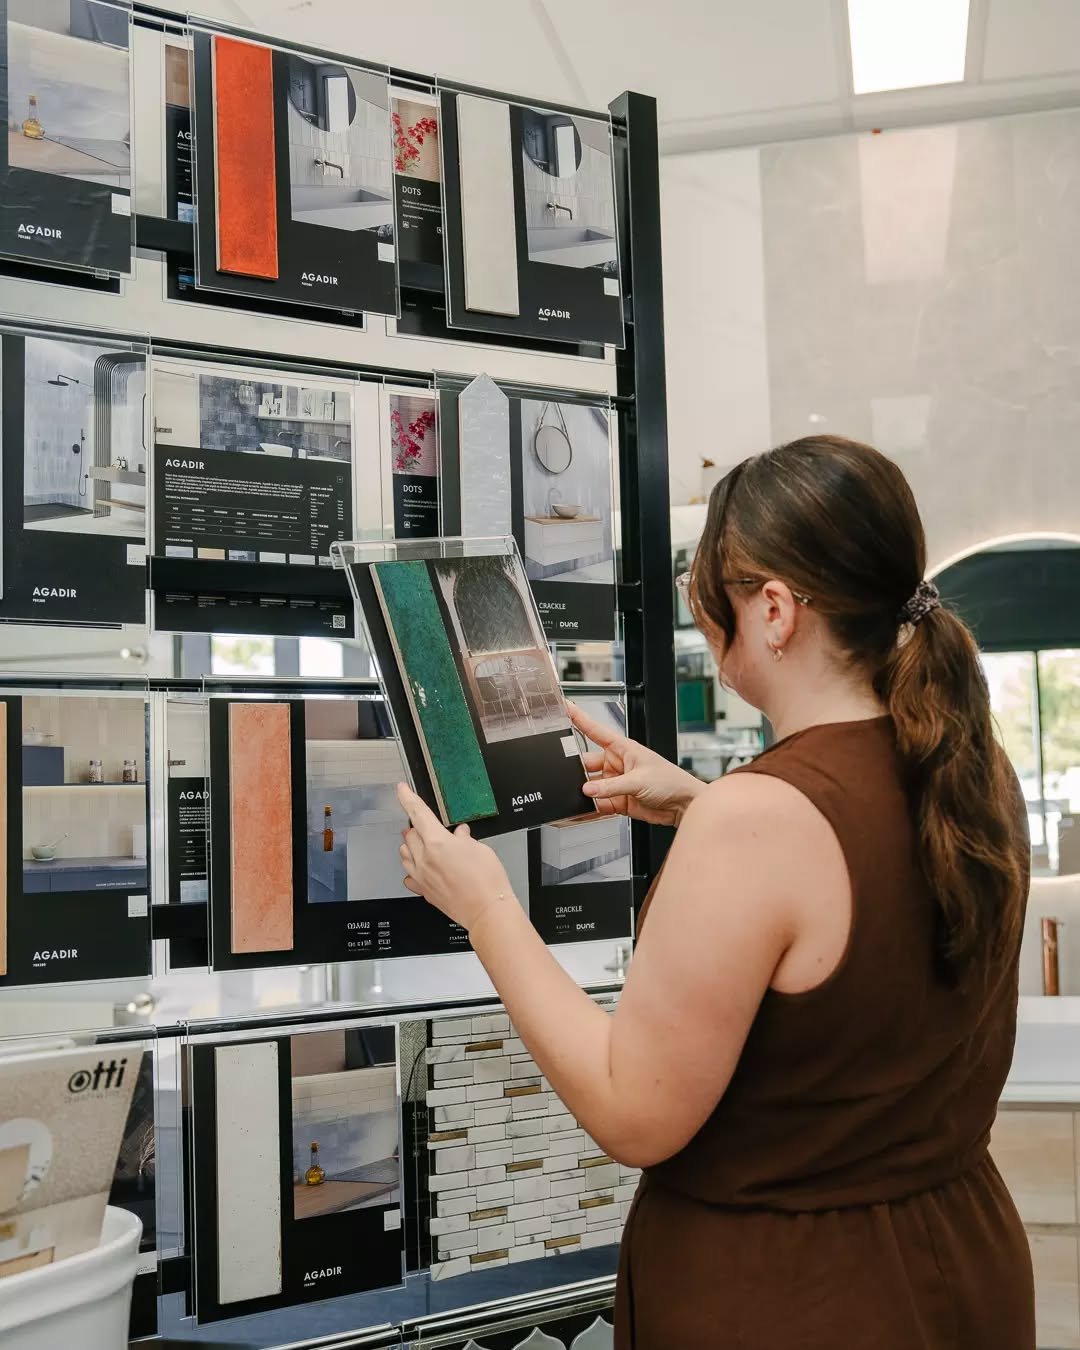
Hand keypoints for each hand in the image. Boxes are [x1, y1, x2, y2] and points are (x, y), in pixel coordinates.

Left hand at [397, 783, 514, 932]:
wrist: (487, 911)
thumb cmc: (487, 881)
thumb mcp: (480, 849)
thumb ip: (464, 839)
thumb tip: (460, 834)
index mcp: (437, 842)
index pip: (418, 813)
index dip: (407, 798)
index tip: (401, 790)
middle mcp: (424, 858)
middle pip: (410, 834)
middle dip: (417, 826)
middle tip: (429, 827)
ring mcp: (422, 876)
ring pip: (405, 854)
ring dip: (411, 846)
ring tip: (425, 845)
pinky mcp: (424, 891)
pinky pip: (409, 876)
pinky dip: (413, 869)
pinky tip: (423, 869)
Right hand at [569, 702, 704, 826]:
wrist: (684, 805)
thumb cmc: (671, 781)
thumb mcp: (639, 780)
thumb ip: (611, 786)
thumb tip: (588, 789)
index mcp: (623, 748)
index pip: (595, 730)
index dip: (579, 718)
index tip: (565, 707)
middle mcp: (617, 764)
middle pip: (587, 764)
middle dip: (576, 770)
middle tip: (564, 777)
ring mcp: (616, 783)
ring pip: (591, 786)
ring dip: (583, 793)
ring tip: (573, 798)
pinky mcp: (618, 800)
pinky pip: (598, 803)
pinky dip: (589, 808)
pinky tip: (582, 811)